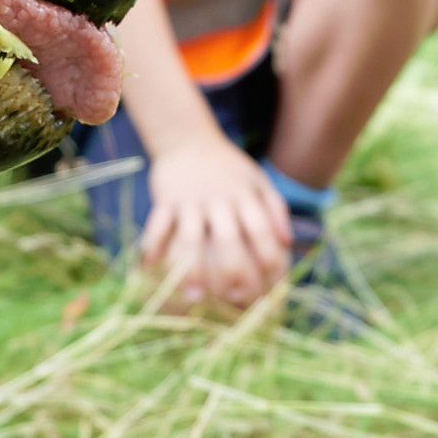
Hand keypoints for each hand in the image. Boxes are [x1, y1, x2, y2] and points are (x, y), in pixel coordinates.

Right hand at [137, 136, 295, 309]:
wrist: (187, 138)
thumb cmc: (227, 166)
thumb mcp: (257, 180)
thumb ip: (275, 208)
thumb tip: (287, 243)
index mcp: (244, 196)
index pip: (261, 231)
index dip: (269, 259)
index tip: (273, 287)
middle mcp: (219, 200)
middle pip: (228, 239)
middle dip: (233, 271)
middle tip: (235, 298)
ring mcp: (190, 200)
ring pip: (190, 238)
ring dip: (192, 268)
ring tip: (194, 296)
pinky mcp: (165, 199)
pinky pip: (158, 225)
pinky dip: (153, 245)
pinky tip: (150, 268)